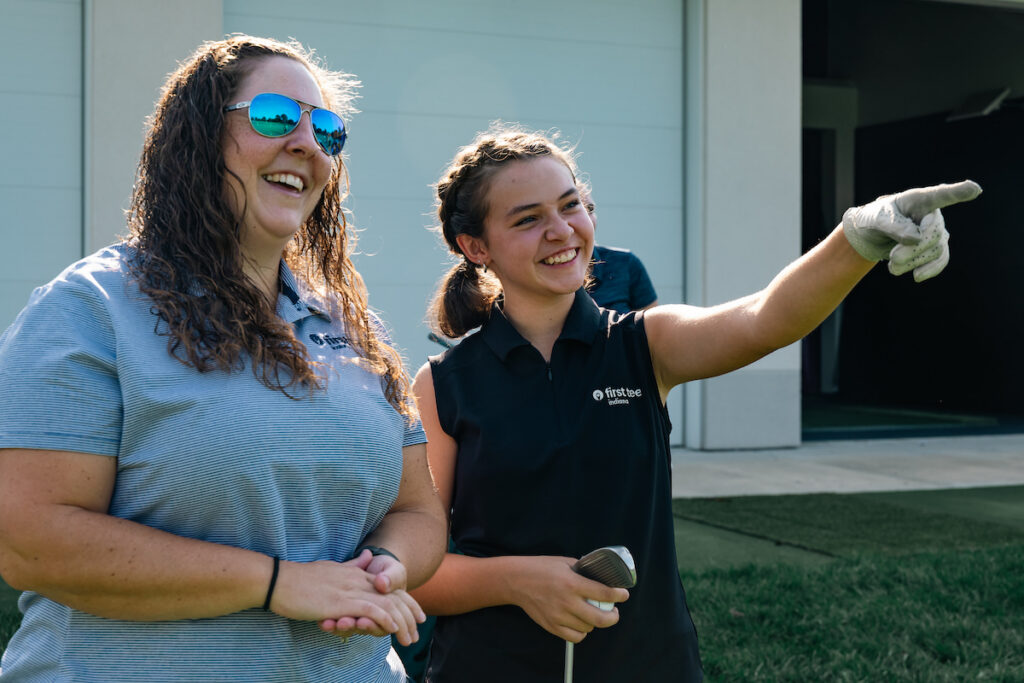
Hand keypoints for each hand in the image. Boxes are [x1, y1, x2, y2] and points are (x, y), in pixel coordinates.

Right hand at [268, 554, 421, 643]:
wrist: (279, 579)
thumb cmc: (301, 578)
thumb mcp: (332, 568)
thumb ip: (351, 565)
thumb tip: (367, 556)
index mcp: (356, 573)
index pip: (389, 587)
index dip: (405, 601)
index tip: (417, 614)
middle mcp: (357, 580)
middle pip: (392, 596)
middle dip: (408, 614)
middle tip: (418, 629)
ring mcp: (350, 590)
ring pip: (385, 605)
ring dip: (400, 622)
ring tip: (410, 636)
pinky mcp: (341, 602)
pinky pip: (370, 609)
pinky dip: (383, 619)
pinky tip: (392, 628)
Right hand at [506, 556, 629, 642]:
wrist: (517, 580)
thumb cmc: (542, 568)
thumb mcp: (565, 562)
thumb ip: (583, 571)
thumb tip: (601, 578)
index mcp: (572, 583)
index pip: (604, 594)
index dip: (618, 595)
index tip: (623, 595)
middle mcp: (567, 601)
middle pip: (600, 618)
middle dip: (613, 617)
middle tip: (614, 612)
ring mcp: (559, 616)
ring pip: (588, 628)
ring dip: (594, 622)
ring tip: (592, 614)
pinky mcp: (551, 626)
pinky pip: (574, 637)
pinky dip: (581, 632)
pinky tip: (581, 623)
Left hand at [841, 180, 980, 280]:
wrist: (871, 236)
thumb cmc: (874, 219)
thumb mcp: (877, 219)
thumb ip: (894, 227)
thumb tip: (916, 238)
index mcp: (919, 199)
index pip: (940, 195)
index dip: (958, 192)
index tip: (974, 189)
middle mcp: (932, 214)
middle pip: (934, 234)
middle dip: (914, 249)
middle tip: (893, 258)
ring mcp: (936, 231)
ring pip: (935, 250)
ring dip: (913, 262)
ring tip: (892, 267)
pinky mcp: (934, 248)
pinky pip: (941, 260)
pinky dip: (930, 270)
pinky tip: (917, 276)